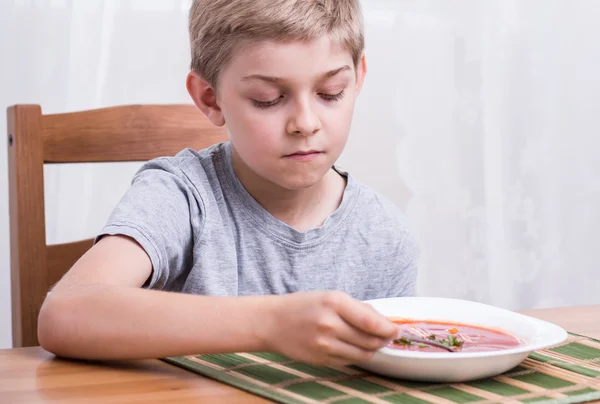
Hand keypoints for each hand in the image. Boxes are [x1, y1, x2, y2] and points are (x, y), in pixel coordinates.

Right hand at [264, 291, 397, 365]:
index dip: (389, 329)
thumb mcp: (331, 297)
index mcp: (334, 302)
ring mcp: (325, 345)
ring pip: (363, 354)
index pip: (371, 323)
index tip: (396, 330)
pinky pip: (350, 360)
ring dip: (372, 348)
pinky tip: (351, 345)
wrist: (273, 322)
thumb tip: (384, 322)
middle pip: (370, 340)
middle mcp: (330, 324)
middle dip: (383, 339)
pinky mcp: (322, 359)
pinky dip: (356, 354)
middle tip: (386, 335)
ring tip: (370, 341)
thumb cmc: (303, 306)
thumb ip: (358, 309)